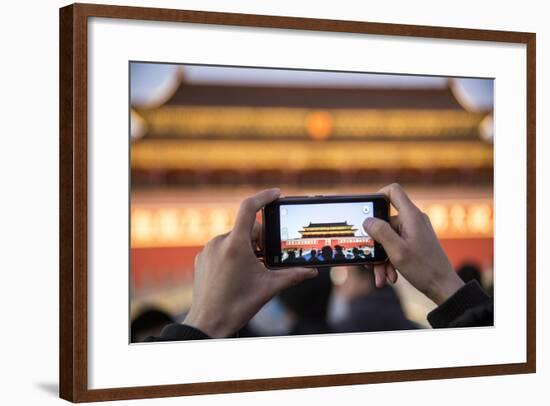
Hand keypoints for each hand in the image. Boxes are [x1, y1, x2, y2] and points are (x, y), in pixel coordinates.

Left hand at [184, 188, 317, 337]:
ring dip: (247, 247)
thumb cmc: (238, 305)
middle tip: (271, 253)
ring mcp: (208, 250)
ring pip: (234, 239)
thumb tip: (312, 271)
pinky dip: (233, 254)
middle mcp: (219, 242)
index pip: (249, 208)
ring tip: (255, 267)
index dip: (264, 197)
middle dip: (261, 238)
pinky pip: (221, 249)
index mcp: (235, 244)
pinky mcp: (202, 259)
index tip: (276, 194)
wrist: (208, 324)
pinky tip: (238, 272)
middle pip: (246, 228)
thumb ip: (293, 276)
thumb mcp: (269, 288)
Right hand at [363, 183, 463, 304]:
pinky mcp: (414, 243)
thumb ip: (380, 232)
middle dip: (376, 244)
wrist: (443, 287)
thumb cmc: (424, 268)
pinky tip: (390, 276)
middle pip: (384, 223)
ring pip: (388, 239)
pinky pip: (395, 247)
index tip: (366, 212)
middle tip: (371, 261)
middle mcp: (413, 221)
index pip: (393, 191)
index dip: (378, 196)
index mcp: (410, 216)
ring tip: (382, 275)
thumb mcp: (397, 250)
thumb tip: (367, 220)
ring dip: (382, 258)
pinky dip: (390, 260)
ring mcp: (414, 232)